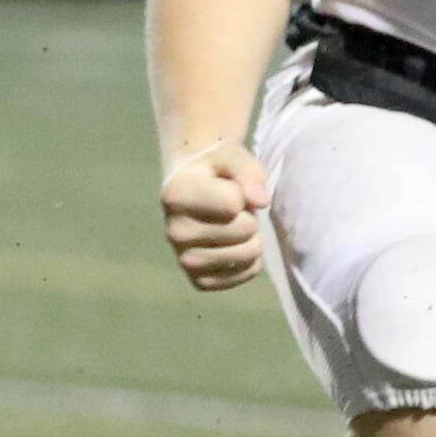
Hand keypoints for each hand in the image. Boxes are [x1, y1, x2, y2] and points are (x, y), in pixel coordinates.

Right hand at [158, 142, 273, 291]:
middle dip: (249, 215)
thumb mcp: (231, 155)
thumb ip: (249, 171)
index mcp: (175, 196)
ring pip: (248, 254)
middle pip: (245, 229)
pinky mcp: (200, 281)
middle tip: (233, 209)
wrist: (192, 191)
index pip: (234, 202)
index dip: (243, 192)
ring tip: (234, 225)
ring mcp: (185, 260)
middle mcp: (174, 232)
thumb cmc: (214, 170)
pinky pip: (246, 274)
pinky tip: (236, 245)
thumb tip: (260, 200)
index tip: (227, 186)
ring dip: (253, 238)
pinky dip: (251, 260)